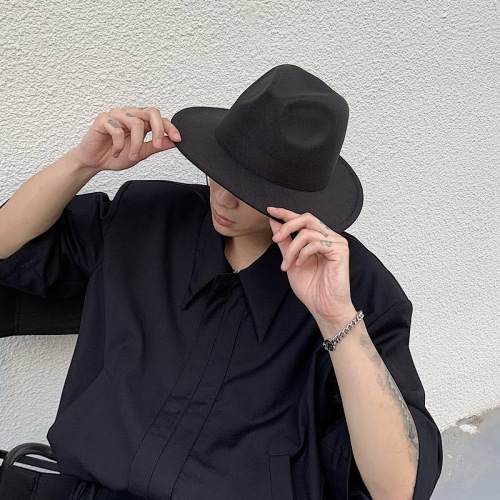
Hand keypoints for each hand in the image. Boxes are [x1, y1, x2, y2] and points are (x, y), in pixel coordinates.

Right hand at [74, 106, 180, 171]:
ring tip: (131, 155)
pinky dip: (119, 145)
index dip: (170, 127)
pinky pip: (117, 130)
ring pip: (136, 123)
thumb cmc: (116, 155)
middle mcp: (130, 114)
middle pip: (151, 113)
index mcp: (141, 121)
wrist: (95, 162)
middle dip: (158, 130)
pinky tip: (115, 152)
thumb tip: (174, 141)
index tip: (178, 139)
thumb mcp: (141, 153)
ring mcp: (117, 115)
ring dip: (136, 144)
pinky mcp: (103, 119)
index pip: (160, 119)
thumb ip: (156, 145)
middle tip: (155, 145)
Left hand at [267, 207, 355, 329]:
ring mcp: (336, 243)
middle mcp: (329, 237)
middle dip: (287, 226)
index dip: (286, 213)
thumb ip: (284, 242)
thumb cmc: (312, 288)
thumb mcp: (291, 261)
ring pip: (307, 232)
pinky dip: (303, 254)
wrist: (324, 307)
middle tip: (275, 238)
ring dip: (292, 249)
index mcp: (318, 238)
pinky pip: (316, 243)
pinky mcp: (340, 250)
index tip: (270, 210)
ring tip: (288, 264)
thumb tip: (274, 223)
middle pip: (307, 218)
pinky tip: (300, 264)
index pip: (302, 220)